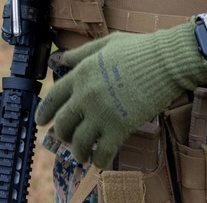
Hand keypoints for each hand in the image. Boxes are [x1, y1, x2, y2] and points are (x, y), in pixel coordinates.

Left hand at [34, 19, 206, 167]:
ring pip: (80, 142)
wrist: (165, 61)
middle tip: (66, 139)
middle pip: (63, 123)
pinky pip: (104, 152)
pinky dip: (99, 161)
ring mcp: (101, 113)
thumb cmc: (138, 49)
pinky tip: (99, 163)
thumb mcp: (105, 43)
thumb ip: (82, 53)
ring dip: (79, 152)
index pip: (53, 97)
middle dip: (62, 134)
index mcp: (81, 74)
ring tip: (82, 155)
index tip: (41, 122)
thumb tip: (62, 58)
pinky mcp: (120, 128)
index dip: (44, 112)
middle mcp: (85, 95)